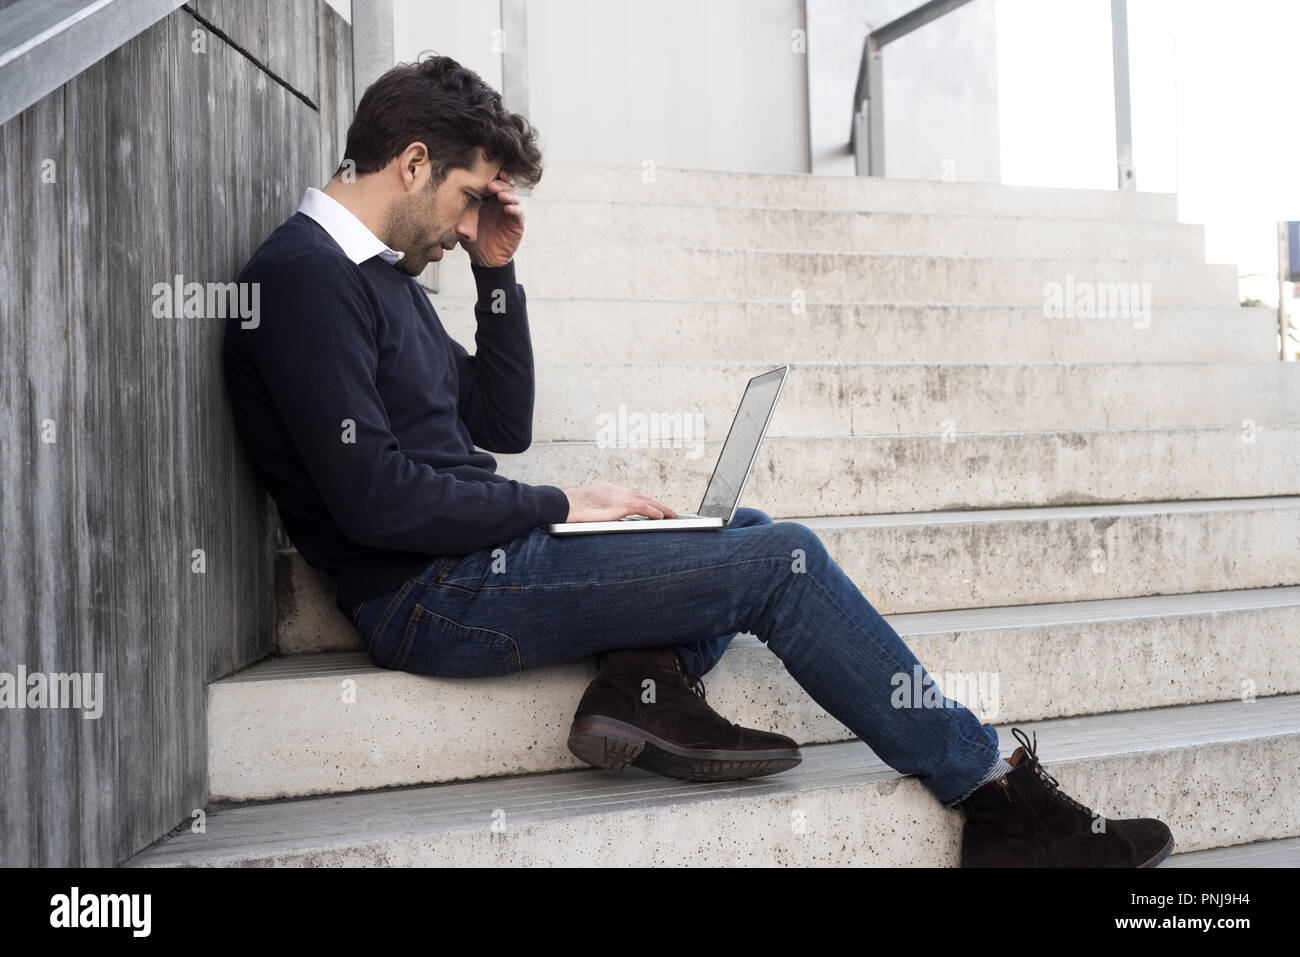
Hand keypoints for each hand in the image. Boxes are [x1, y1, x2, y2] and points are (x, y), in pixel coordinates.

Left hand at [463, 174, 523, 267]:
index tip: (486, 172)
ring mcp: (510, 213)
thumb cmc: (472, 239)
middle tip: (491, 185)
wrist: (484, 259)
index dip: (492, 176)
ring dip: (508, 194)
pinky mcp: (517, 224)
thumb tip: (446, 199)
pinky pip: (519, 213)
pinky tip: (508, 208)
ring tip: (500, 196)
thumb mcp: (462, 223)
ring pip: (514, 197)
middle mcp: (500, 203)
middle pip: (505, 187)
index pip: (493, 183)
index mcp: (488, 200)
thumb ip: (458, 212)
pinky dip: (515, 209)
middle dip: (499, 184)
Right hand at [557, 483, 679, 522]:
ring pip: (647, 499)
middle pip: (642, 494)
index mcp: (607, 490)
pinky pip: (643, 507)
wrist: (562, 503)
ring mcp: (618, 496)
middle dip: (656, 502)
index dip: (643, 499)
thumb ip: (595, 511)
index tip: (651, 504)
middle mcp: (615, 491)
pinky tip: (661, 517)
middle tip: (667, 510)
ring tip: (671, 514)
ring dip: (661, 507)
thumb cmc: (567, 508)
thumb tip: (596, 520)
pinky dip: (654, 511)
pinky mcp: (619, 505)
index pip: (630, 493)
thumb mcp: (585, 508)